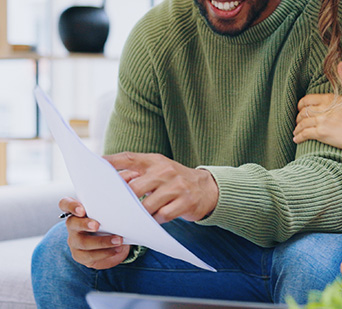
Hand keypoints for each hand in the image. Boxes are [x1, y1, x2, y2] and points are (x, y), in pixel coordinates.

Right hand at [59, 197, 129, 269]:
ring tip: (118, 240)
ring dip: (102, 242)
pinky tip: (116, 249)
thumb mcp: (108, 206)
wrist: (107, 237)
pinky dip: (105, 253)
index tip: (82, 210)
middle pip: (72, 223)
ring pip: (83, 242)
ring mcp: (74, 240)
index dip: (71, 206)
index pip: (65, 203)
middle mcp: (72, 224)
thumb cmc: (107, 216)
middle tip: (97, 225)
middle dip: (84, 224)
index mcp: (76, 209)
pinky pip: (90, 256)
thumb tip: (129, 185)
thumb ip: (114, 197)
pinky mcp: (80, 255)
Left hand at [104, 152, 218, 223]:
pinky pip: (161, 216)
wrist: (206, 188)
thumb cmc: (175, 180)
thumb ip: (139, 173)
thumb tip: (111, 182)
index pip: (129, 158)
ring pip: (147, 205)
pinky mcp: (185, 202)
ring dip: (137, 215)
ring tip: (131, 220)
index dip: (110, 162)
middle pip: (134, 187)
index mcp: (155, 161)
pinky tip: (151, 223)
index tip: (95, 166)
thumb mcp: (159, 170)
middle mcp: (165, 171)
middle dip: (121, 201)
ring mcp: (176, 186)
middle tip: (111, 210)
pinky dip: (153, 222)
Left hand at [293, 62, 341, 150]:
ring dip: (297, 127)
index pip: (307, 99)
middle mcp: (323, 109)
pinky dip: (299, 136)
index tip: (300, 108)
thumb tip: (341, 64)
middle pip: (303, 111)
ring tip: (296, 132)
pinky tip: (296, 139)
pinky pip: (305, 134)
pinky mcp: (321, 133)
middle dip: (299, 116)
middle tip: (298, 121)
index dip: (301, 104)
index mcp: (329, 99)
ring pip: (302, 123)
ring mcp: (321, 121)